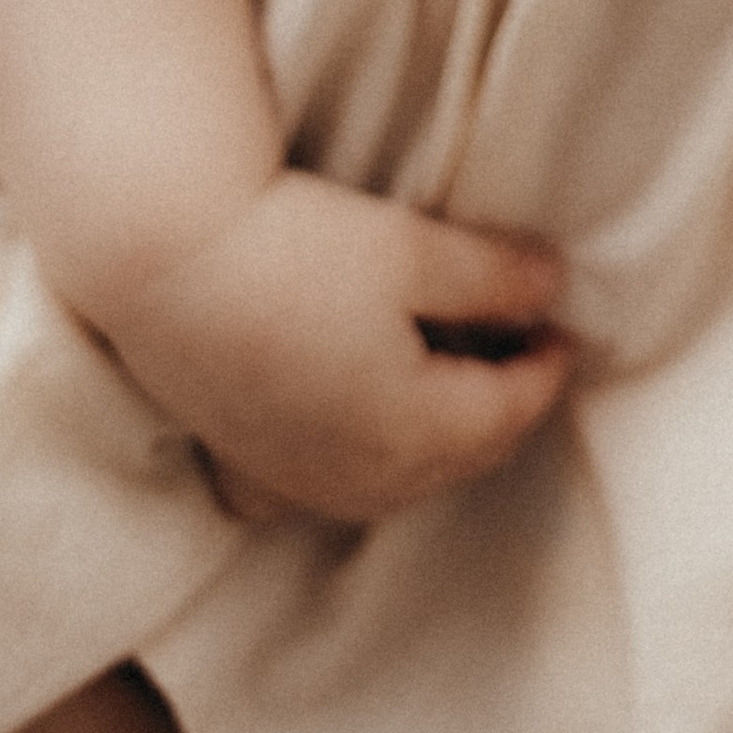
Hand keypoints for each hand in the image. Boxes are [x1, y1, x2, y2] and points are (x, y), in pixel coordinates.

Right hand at [98, 167, 573, 526]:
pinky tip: (364, 420)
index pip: (509, 410)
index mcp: (416, 431)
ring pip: (401, 476)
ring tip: (457, 374)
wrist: (164, 262)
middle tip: (525, 352)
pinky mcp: (249, 466)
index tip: (567, 328)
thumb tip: (554, 287)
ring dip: (441, 433)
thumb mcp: (414, 250)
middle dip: (501, 406)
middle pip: (461, 453)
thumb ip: (496, 278)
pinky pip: (330, 483)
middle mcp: (363, 478)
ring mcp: (300, 480)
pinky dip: (367, 457)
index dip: (546, 367)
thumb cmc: (295, 249)